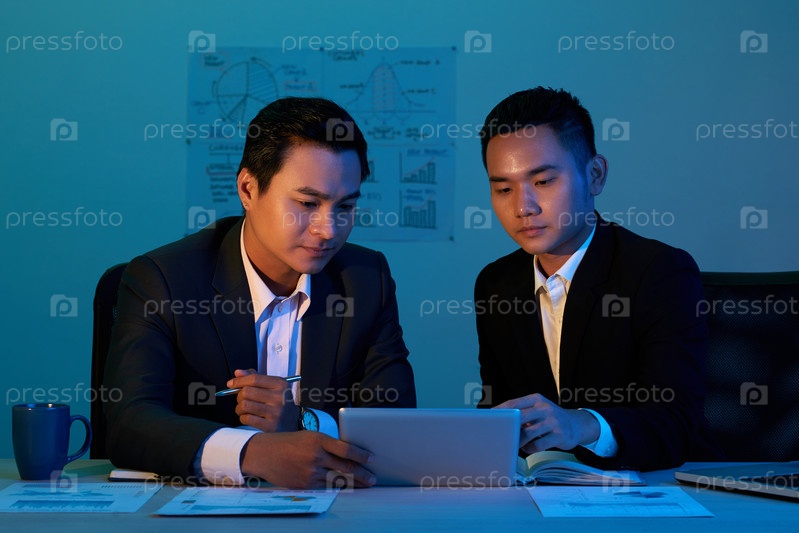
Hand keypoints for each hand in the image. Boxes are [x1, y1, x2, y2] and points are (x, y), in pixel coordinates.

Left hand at [227, 369, 299, 432]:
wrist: (294, 421)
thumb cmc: (279, 401)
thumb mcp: (272, 386)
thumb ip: (255, 377)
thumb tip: (237, 373)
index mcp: (280, 384)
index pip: (254, 379)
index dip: (239, 381)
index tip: (230, 384)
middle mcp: (279, 397)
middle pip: (247, 392)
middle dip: (239, 396)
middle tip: (242, 399)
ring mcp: (275, 413)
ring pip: (245, 405)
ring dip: (239, 408)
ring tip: (244, 409)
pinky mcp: (271, 426)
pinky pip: (247, 419)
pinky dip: (243, 418)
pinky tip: (248, 417)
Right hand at [241, 431, 376, 488]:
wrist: (263, 454)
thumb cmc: (288, 442)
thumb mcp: (308, 437)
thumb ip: (327, 445)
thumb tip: (348, 455)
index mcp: (318, 439)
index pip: (346, 449)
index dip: (361, 455)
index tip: (371, 459)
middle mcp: (315, 456)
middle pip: (346, 467)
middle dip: (363, 474)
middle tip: (373, 478)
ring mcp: (310, 472)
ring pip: (337, 479)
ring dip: (354, 483)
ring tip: (365, 484)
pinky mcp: (304, 485)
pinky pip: (325, 486)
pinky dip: (336, 486)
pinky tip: (345, 486)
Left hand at [495, 394, 599, 453]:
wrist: (576, 425)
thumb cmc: (550, 418)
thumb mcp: (538, 409)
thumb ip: (522, 412)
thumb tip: (499, 421)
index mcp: (536, 399)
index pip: (513, 404)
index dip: (499, 411)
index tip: (487, 418)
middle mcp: (545, 408)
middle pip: (519, 418)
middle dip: (507, 428)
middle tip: (497, 436)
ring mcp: (553, 421)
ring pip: (528, 433)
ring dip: (518, 441)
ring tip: (514, 444)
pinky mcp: (560, 435)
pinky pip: (538, 444)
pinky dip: (530, 448)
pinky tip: (528, 448)